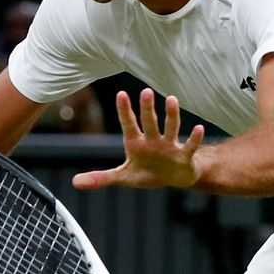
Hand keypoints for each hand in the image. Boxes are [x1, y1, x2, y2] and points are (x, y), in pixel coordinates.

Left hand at [72, 88, 204, 190]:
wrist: (174, 178)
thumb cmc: (147, 172)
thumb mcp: (123, 177)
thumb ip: (101, 178)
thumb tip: (75, 182)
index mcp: (136, 143)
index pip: (128, 124)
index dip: (124, 111)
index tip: (120, 93)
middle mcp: (153, 140)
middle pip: (149, 122)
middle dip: (147, 108)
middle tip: (146, 91)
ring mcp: (169, 146)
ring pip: (171, 128)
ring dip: (171, 115)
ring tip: (172, 99)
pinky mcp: (184, 156)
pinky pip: (189, 145)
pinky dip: (194, 138)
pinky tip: (198, 128)